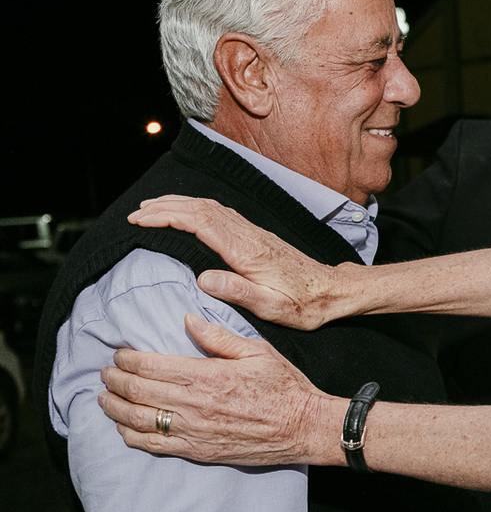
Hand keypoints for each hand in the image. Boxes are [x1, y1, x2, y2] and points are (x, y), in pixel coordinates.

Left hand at [99, 314, 338, 465]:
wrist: (304, 426)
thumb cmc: (285, 386)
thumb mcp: (257, 351)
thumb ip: (218, 336)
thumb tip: (187, 320)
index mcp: (208, 375)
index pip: (152, 366)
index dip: (128, 359)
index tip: (120, 354)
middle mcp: (195, 404)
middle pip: (138, 392)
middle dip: (115, 381)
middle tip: (106, 374)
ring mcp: (195, 431)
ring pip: (139, 420)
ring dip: (115, 408)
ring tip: (104, 399)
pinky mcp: (199, 451)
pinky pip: (155, 446)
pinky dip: (132, 437)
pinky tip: (124, 428)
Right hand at [129, 195, 338, 329]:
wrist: (333, 291)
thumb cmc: (304, 304)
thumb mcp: (273, 307)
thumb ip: (239, 291)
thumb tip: (204, 278)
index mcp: (247, 251)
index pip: (201, 222)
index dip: (168, 217)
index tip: (141, 220)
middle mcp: (249, 235)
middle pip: (201, 208)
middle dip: (166, 206)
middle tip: (136, 213)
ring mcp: (254, 233)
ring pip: (211, 207)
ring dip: (179, 204)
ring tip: (152, 209)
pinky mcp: (257, 236)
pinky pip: (221, 214)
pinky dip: (196, 209)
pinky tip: (187, 214)